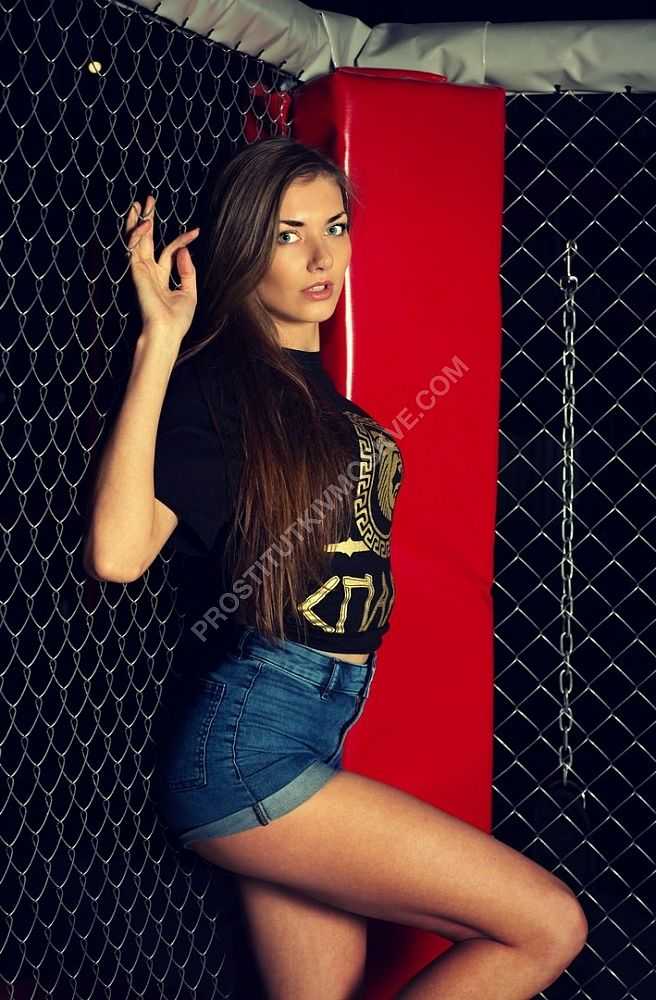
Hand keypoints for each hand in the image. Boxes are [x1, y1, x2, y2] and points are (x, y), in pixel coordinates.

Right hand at [125, 194, 199, 342]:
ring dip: (138, 221)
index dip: (182, 240)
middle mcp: (149, 272)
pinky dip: (138, 234)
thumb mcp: (189, 292)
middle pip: (146, 241)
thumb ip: (187, 271)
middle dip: (146, 220)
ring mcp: (141, 271)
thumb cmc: (177, 319)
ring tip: (141, 203)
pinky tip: (146, 222)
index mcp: (161, 278)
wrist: (166, 332)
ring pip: (137, 240)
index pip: (170, 252)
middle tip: (147, 201)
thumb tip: (184, 250)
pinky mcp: (136, 272)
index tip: (196, 231)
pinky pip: (134, 248)